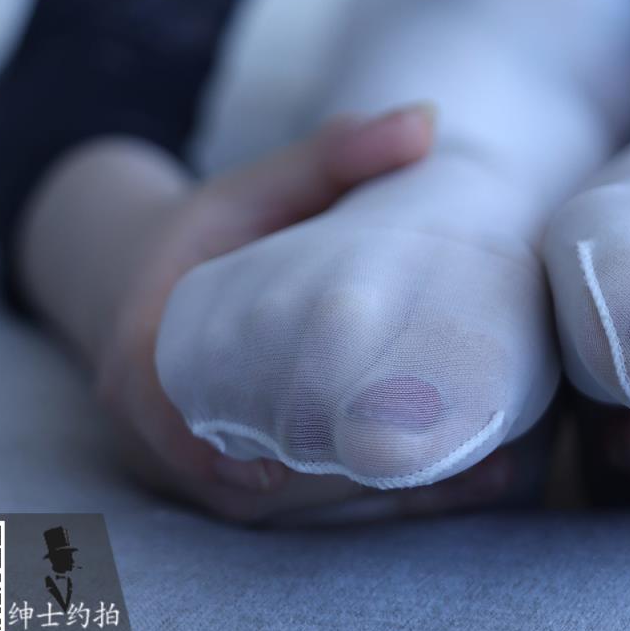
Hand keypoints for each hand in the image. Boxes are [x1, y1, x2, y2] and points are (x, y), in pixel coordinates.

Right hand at [92, 105, 540, 526]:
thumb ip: (333, 153)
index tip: (300, 457)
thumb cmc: (208, 232)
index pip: (175, 420)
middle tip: (452, 450)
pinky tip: (471, 480)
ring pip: (292, 509)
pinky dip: (385, 495)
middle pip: (254, 482)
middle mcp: (163, 437)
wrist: (148, 284)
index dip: (231, 448)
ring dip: (384, 497)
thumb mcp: (256, 185)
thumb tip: (426, 121)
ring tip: (486, 468)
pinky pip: (314, 507)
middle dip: (351, 477)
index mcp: (143, 360)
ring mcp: (202, 476)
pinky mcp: (241, 491)